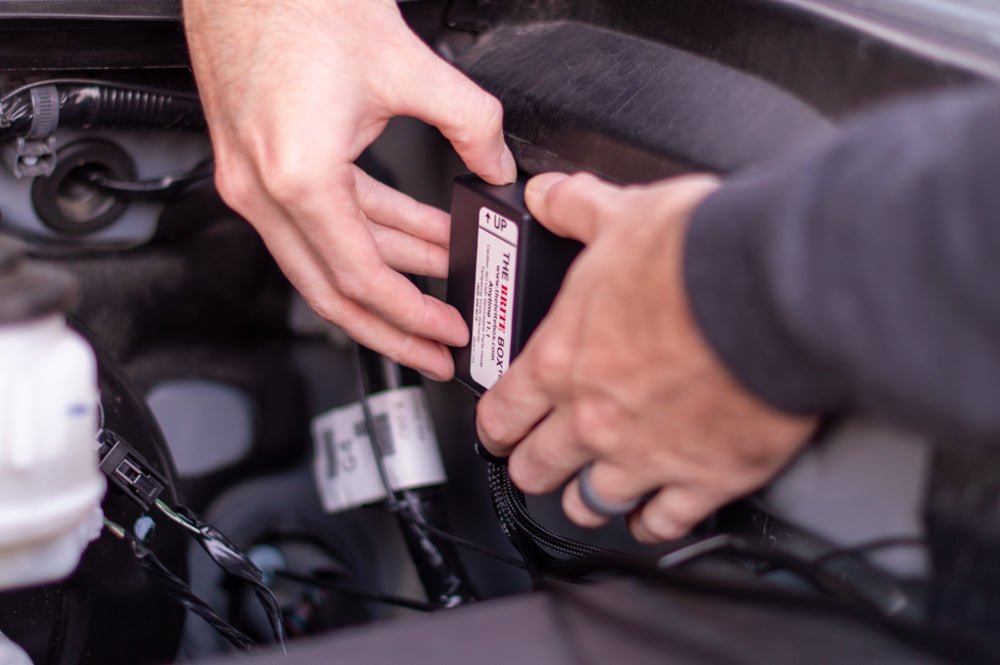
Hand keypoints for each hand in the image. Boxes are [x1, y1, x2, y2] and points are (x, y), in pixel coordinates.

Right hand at [183, 0, 515, 379]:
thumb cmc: (298, 1)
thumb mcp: (409, 66)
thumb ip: (472, 124)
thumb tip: (497, 164)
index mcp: (298, 177)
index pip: (360, 278)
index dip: (411, 315)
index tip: (446, 333)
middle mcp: (264, 190)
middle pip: (332, 293)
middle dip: (391, 328)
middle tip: (435, 351)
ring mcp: (254, 181)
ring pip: (325, 259)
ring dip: (386, 277)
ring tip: (437, 289)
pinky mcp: (259, 164)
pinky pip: (320, 221)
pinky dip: (367, 233)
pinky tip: (412, 235)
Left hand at [476, 173, 816, 542]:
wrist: (774, 291)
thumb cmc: (696, 256)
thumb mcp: (621, 215)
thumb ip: (575, 209)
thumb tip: (546, 195)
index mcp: (563, 359)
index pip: (502, 412)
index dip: (494, 426)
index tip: (499, 431)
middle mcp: (593, 417)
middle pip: (537, 467)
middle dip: (532, 466)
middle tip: (537, 463)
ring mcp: (646, 455)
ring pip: (591, 503)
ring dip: (585, 500)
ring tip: (588, 495)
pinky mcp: (704, 477)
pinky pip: (664, 522)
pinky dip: (654, 523)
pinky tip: (652, 517)